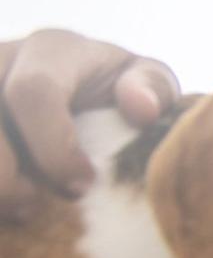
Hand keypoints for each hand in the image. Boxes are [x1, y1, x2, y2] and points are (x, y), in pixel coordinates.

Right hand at [0, 29, 177, 207]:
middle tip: (39, 206)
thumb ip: (152, 90)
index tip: (81, 187)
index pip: (32, 92)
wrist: (89, 100)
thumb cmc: (123, 95)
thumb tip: (140, 108)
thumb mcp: (149, 86)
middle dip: (7, 179)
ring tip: (20, 207)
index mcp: (52, 49)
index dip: (53, 148)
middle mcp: (1, 59)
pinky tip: (2, 207)